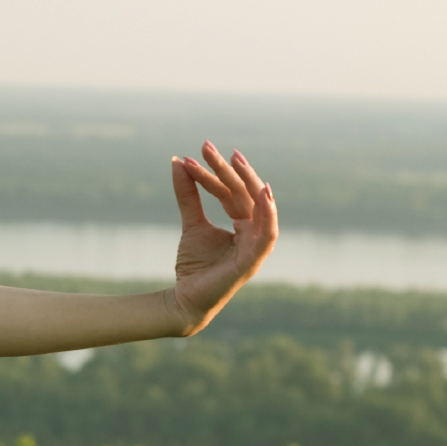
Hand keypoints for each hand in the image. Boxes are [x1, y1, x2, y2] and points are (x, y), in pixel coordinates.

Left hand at [167, 142, 278, 333]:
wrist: (184, 298)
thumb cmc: (194, 265)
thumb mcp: (191, 223)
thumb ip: (189, 194)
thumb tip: (177, 162)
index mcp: (243, 224)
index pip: (232, 192)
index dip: (215, 171)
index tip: (197, 152)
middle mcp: (254, 233)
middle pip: (245, 194)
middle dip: (229, 169)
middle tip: (209, 147)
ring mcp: (256, 247)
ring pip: (258, 208)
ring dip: (249, 182)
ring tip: (237, 160)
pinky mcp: (253, 261)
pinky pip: (268, 235)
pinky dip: (269, 215)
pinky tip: (264, 193)